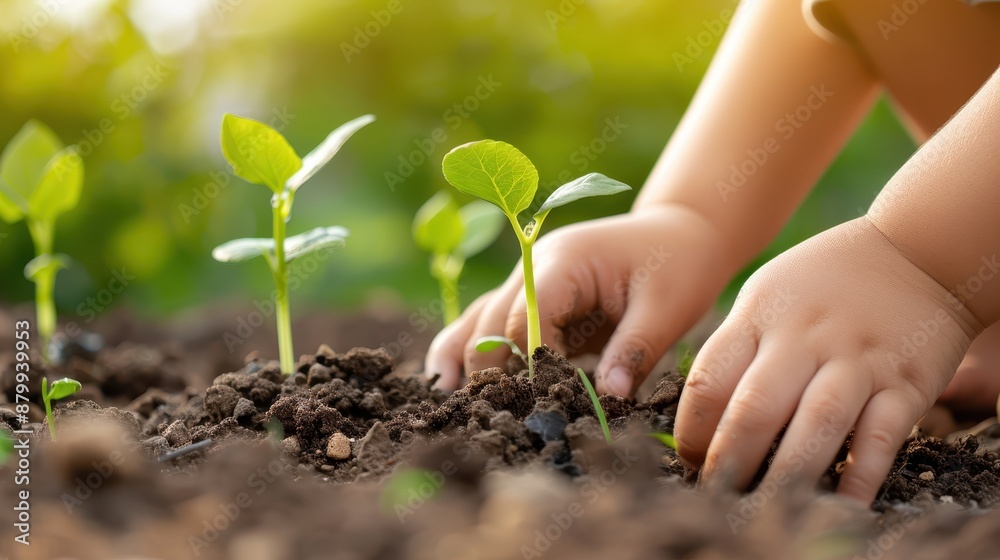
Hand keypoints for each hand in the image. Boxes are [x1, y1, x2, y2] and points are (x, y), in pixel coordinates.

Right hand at [424, 203, 730, 395]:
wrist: (681, 234)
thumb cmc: (677, 265)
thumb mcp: (667, 308)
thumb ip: (634, 351)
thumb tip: (608, 398)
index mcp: (564, 260)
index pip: (528, 314)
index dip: (531, 358)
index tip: (543, 397)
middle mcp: (532, 267)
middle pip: (492, 319)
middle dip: (489, 366)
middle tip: (487, 413)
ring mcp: (527, 282)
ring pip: (479, 319)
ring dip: (463, 356)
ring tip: (444, 398)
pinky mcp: (532, 301)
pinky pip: (492, 324)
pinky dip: (474, 350)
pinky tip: (450, 381)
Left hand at [675, 217, 982, 503]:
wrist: (916, 251)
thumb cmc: (823, 281)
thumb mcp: (767, 292)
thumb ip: (736, 344)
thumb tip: (701, 413)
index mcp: (760, 316)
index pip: (709, 379)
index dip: (693, 428)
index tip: (691, 459)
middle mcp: (804, 338)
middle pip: (756, 406)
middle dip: (730, 458)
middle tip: (718, 493)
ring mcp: (856, 360)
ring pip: (816, 423)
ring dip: (787, 472)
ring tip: (766, 505)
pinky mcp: (905, 382)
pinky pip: (880, 435)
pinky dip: (861, 474)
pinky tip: (842, 502)